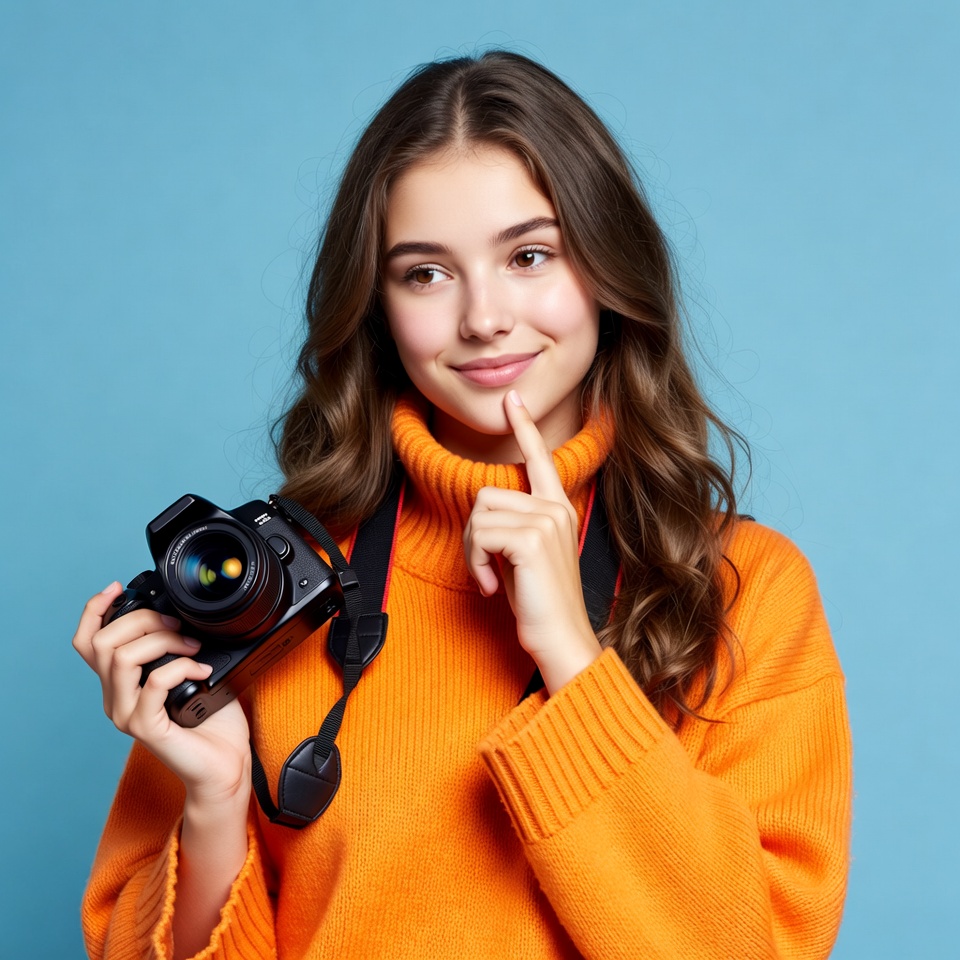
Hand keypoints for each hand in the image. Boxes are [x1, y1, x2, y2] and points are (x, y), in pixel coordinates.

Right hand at [72, 583, 251, 807]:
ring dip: (162, 640)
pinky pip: (154, 681)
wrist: (226, 764)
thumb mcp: (191, 670)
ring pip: (121, 658)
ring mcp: (126, 715)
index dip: (94, 610)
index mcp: (121, 683)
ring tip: (193, 647)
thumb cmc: (212, 719)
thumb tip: (181, 614)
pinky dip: (182, 666)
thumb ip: (174, 647)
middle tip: (178, 625)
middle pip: (103, 642)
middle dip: (143, 619)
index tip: (117, 587)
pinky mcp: (145, 728)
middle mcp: (116, 698)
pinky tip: (202, 671)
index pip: (88, 643)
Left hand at [463, 391, 601, 692]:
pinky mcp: (531, 539)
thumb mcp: (525, 556)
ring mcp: (546, 520)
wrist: (560, 637)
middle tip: (487, 569)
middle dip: (473, 535)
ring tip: (493, 579)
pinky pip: (480, 534)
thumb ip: (513, 526)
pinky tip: (493, 586)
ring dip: (473, 552)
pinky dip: (476, 563)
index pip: (539, 459)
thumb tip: (484, 513)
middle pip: (486, 495)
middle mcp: (555, 507)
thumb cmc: (540, 602)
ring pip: (479, 514)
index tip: (513, 400)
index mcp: (557, 508)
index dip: (524, 427)